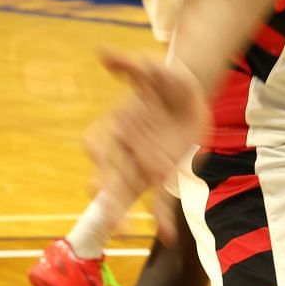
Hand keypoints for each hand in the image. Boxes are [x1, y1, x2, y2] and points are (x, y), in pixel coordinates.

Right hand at [84, 52, 208, 240]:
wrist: (188, 91)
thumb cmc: (163, 79)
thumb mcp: (151, 67)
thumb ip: (129, 63)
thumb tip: (102, 51)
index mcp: (116, 126)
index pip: (97, 143)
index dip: (96, 152)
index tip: (98, 157)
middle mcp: (123, 151)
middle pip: (106, 177)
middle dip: (103, 195)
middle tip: (106, 211)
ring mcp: (141, 167)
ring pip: (125, 195)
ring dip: (122, 215)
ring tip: (125, 233)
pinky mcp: (163, 176)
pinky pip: (159, 200)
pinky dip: (161, 217)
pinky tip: (167, 235)